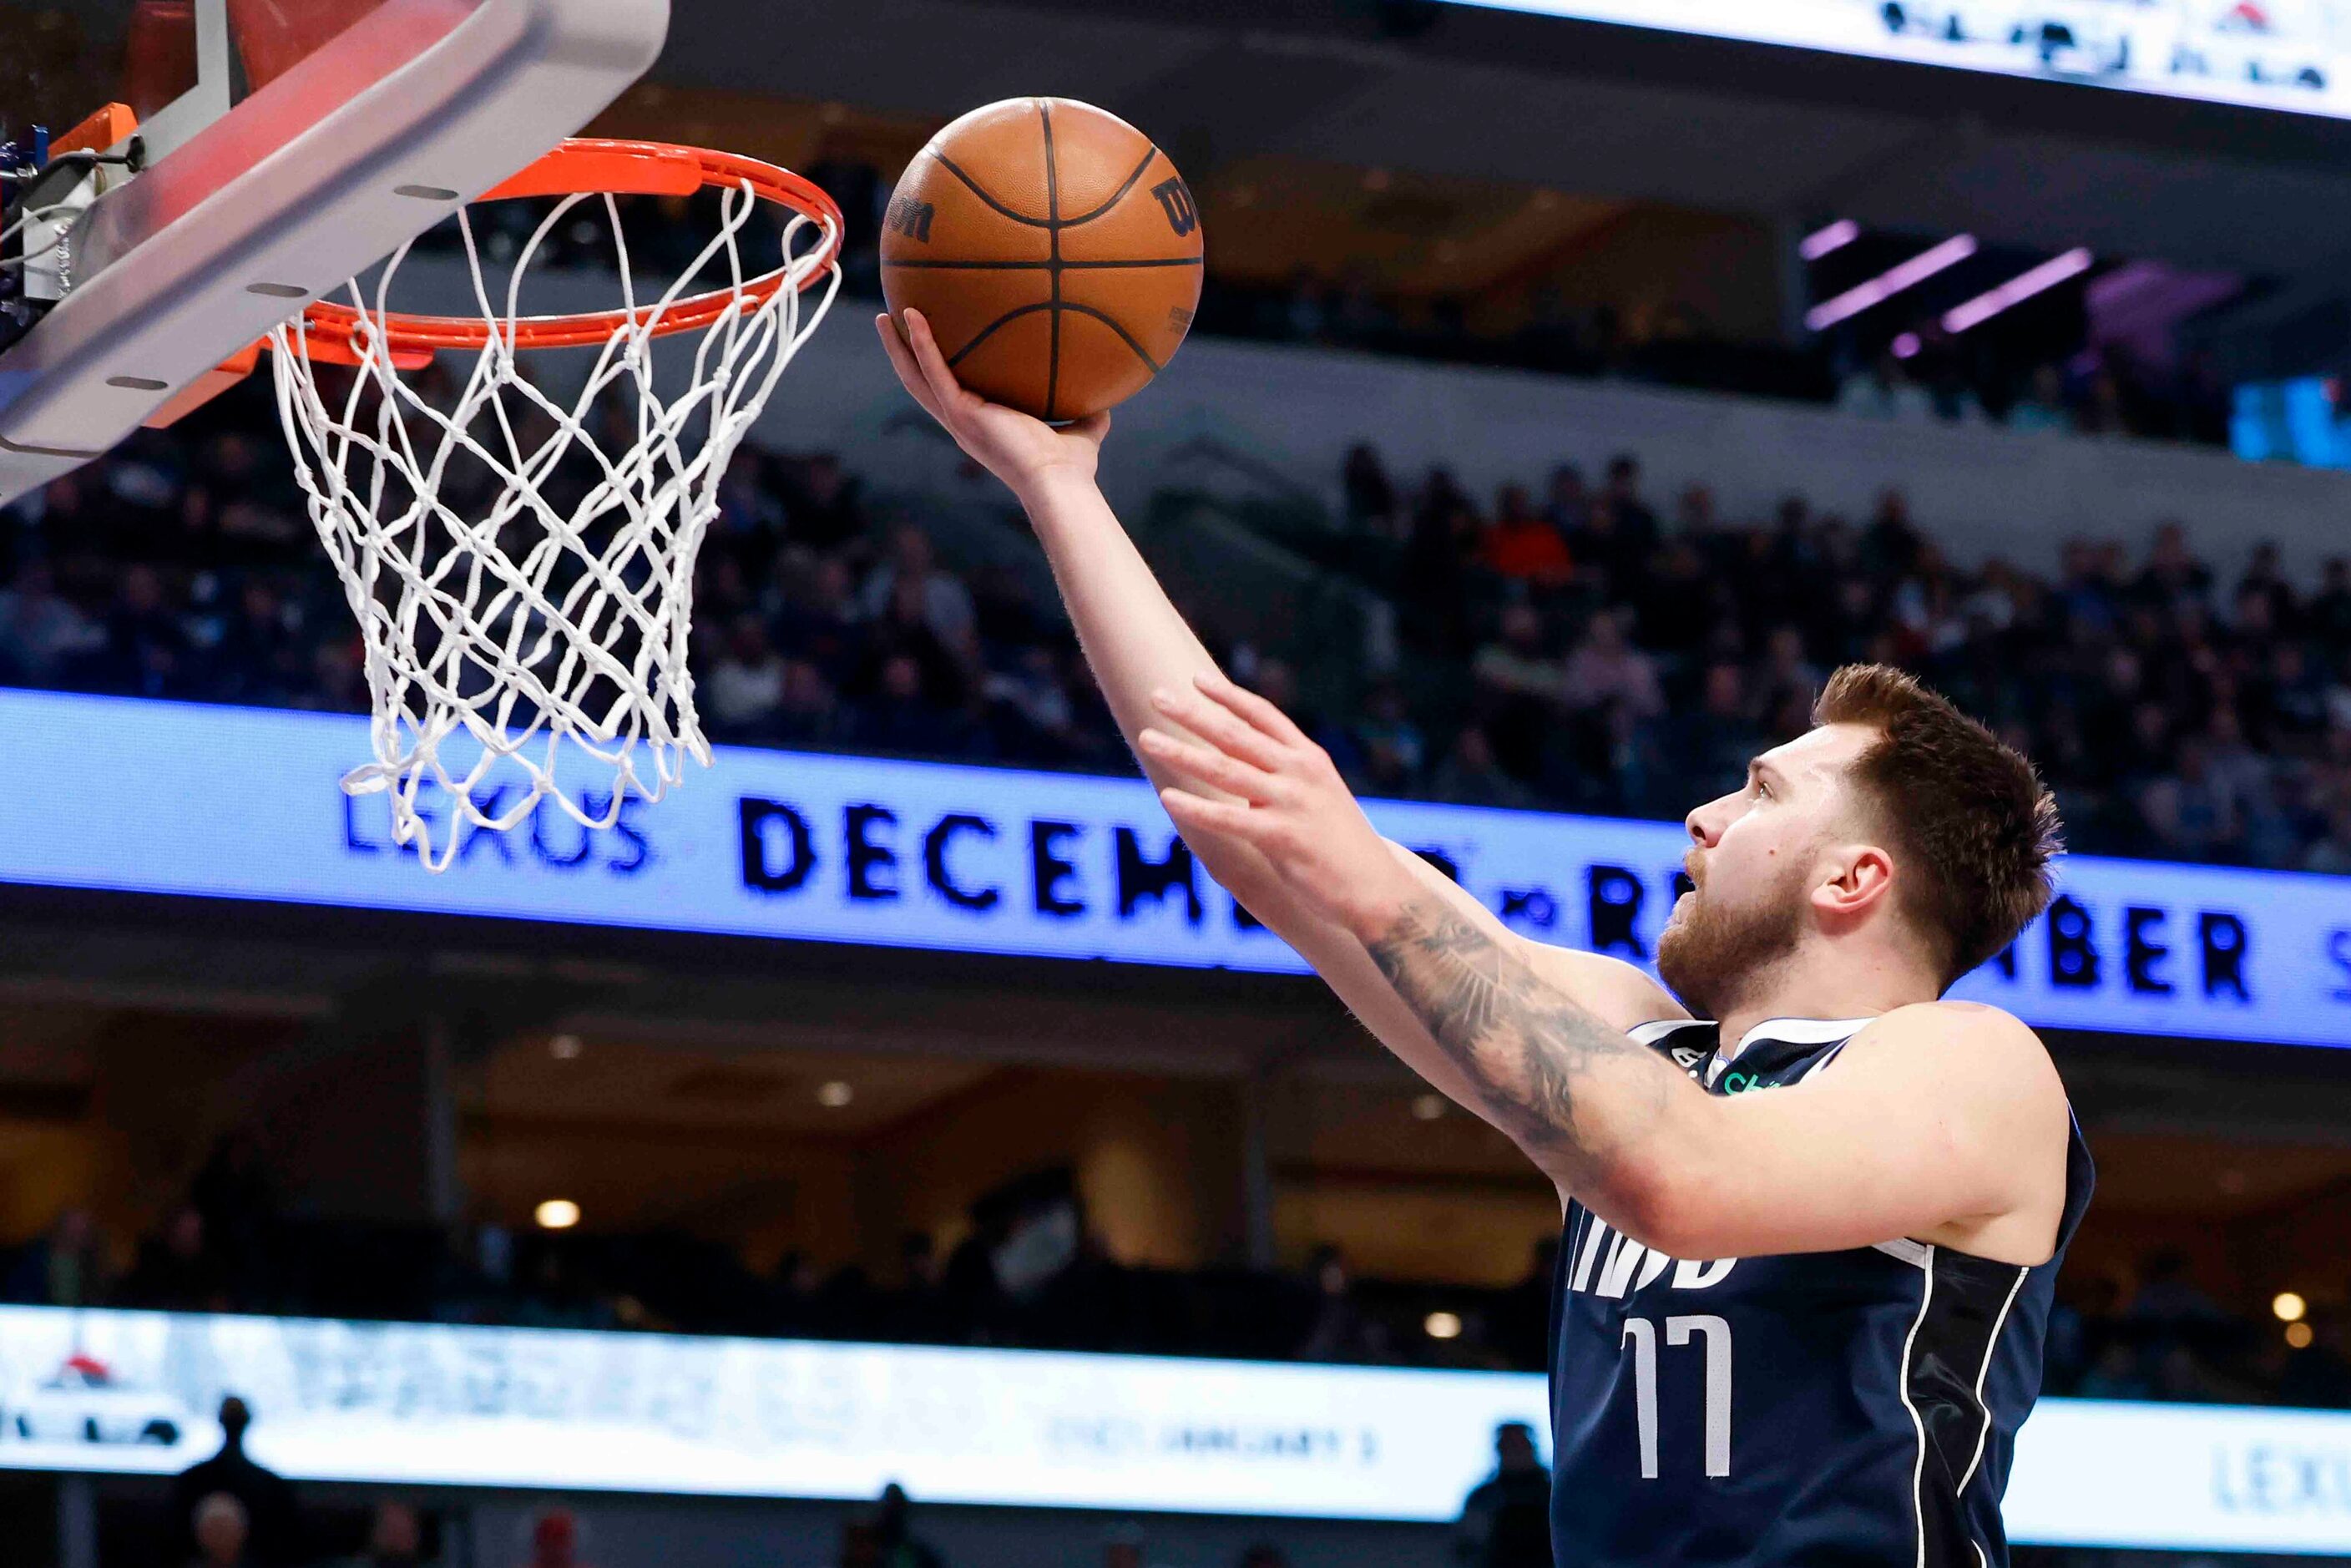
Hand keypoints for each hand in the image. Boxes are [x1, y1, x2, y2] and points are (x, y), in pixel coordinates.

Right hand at [873, 309, 1108, 500]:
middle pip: (920, 384)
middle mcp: (962, 424)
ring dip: (898, 346)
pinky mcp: (961, 413)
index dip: (935, 372)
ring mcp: (958, 419)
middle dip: (903, 354)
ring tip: (885, 315)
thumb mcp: (1082, 431)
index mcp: (981, 427)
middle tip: (890, 323)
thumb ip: (1088, 414)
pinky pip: (935, 370)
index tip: (929, 348)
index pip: (950, 393)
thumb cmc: (1070, 468)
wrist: (1059, 481)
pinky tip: (913, 315)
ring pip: (915, 378)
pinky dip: (922, 343)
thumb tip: (1108, 397)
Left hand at [1139, 671, 1418, 940]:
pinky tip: (1167, 798)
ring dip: (1182, 752)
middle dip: (1192, 713)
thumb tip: (1239, 775)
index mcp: (1309, 758)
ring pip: (1225, 770)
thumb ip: (1282, 780)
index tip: (1196, 680)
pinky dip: (1196, 808)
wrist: (1376, 888)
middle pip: (1236, 734)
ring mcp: (1291, 803)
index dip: (1228, 696)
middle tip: (1156, 695)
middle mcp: (1299, 772)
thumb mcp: (1319, 797)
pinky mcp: (1282, 837)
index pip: (1263, 715)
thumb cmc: (1343, 847)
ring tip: (1147, 737)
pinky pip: (1230, 819)